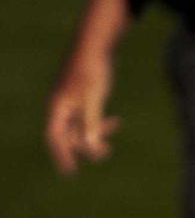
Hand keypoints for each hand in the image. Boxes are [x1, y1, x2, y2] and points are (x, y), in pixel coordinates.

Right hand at [44, 47, 117, 174]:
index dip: (61, 155)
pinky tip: (116, 122)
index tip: (70, 172)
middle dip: (85, 146)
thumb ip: (91, 124)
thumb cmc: (92, 70)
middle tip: (106, 151)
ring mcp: (71, 101)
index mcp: (58, 106)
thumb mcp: (94, 99)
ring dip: (94, 135)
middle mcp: (61, 105)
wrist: (96, 45)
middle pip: (68, 135)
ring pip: (79, 127)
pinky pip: (87, 118)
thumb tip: (92, 148)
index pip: (54, 137)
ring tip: (112, 138)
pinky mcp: (82, 97)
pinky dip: (99, 124)